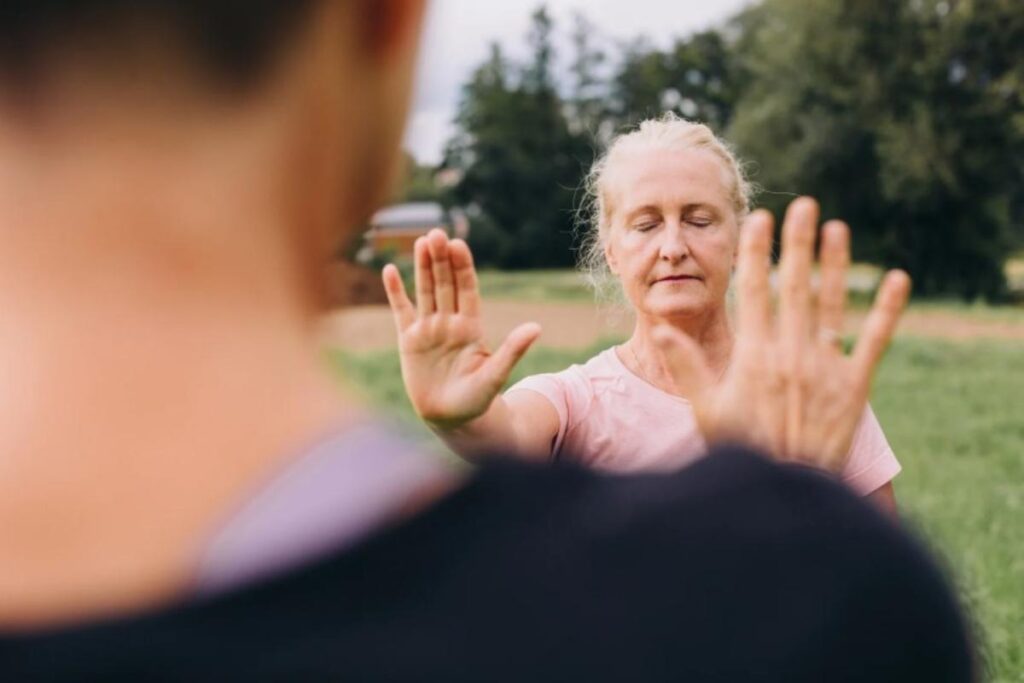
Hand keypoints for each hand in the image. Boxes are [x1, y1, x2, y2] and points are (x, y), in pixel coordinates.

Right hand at [382, 229, 540, 429]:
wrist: (452, 419)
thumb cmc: (477, 400)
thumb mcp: (495, 375)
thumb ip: (512, 350)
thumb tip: (536, 328)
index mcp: (471, 326)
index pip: (467, 289)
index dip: (462, 267)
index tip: (458, 245)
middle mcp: (450, 322)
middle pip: (444, 284)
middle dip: (440, 260)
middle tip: (436, 234)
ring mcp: (429, 329)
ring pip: (424, 291)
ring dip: (421, 267)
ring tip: (420, 241)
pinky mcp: (409, 340)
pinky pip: (401, 311)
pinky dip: (394, 292)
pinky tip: (389, 270)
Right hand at [652, 197, 909, 473]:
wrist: (786, 490)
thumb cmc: (742, 450)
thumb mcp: (705, 409)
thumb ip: (685, 365)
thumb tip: (658, 328)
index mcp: (753, 356)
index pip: (754, 292)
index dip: (757, 253)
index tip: (760, 220)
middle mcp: (790, 354)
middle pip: (793, 287)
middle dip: (797, 243)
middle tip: (804, 205)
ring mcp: (825, 369)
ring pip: (831, 305)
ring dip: (836, 264)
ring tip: (839, 227)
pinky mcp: (855, 388)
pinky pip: (874, 341)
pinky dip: (887, 310)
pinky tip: (898, 279)